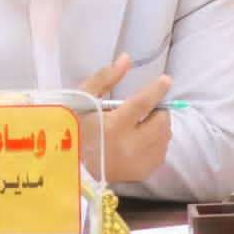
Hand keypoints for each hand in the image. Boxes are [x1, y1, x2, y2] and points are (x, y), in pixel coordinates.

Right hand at [77, 53, 172, 183]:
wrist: (67, 166)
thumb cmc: (72, 128)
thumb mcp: (83, 99)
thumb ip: (105, 78)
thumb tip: (126, 59)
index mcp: (113, 125)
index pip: (143, 104)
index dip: (157, 90)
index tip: (165, 80)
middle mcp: (129, 146)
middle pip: (160, 123)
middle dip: (159, 111)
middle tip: (148, 108)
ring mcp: (136, 163)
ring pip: (164, 139)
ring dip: (159, 127)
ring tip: (144, 123)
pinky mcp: (140, 174)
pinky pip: (160, 154)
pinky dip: (157, 144)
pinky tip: (143, 140)